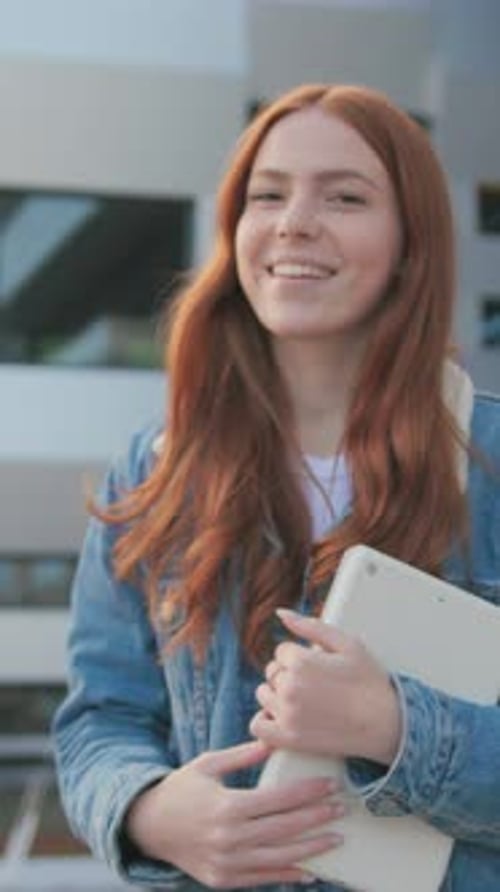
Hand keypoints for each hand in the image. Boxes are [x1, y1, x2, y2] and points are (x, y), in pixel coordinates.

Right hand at [125, 739, 345, 887]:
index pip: (278, 800)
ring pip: (279, 859)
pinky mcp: (223, 880)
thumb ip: (242, 755)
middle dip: (316, 818)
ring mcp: (226, 863)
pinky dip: (288, 875)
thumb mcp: (208, 764)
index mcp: (226, 806)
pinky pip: (263, 879)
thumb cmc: (182, 789)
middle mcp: (228, 837)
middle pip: (284, 829)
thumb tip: (274, 740)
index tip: (329, 785)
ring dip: (311, 849)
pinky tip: (311, 869)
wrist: (149, 827)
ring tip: (336, 838)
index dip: (307, 792)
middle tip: (341, 808)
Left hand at [250, 609, 400, 764]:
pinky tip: (281, 717)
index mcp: (301, 662)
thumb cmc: (370, 682)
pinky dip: (265, 721)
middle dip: (289, 673)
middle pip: (272, 671)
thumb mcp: (347, 644)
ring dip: (278, 694)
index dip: (300, 656)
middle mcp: (290, 688)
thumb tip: (281, 613)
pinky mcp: (289, 739)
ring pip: (264, 694)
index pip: (282, 651)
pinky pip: (259, 727)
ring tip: (304, 699)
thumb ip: (310, 625)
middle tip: (316, 684)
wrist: (388, 724)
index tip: (319, 667)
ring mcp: (288, 715)